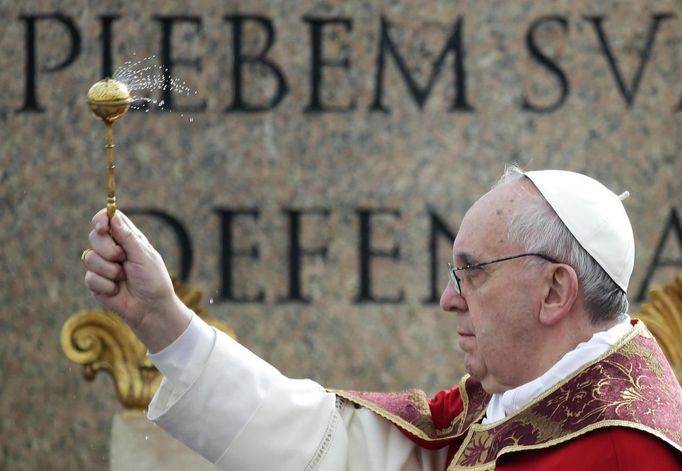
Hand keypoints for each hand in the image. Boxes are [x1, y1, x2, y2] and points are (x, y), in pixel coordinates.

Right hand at [83, 209, 191, 351]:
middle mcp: (113, 249)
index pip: (109, 219)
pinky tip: (116, 290)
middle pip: (94, 236)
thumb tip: (113, 216)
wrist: (151, 309)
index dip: (101, 219)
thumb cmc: (153, 281)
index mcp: (128, 239)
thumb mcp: (144, 256)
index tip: (101, 226)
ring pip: (89, 257)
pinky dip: (105, 285)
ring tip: (123, 278)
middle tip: (122, 259)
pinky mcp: (96, 283)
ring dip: (109, 270)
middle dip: (108, 248)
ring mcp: (103, 266)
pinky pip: (89, 277)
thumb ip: (128, 237)